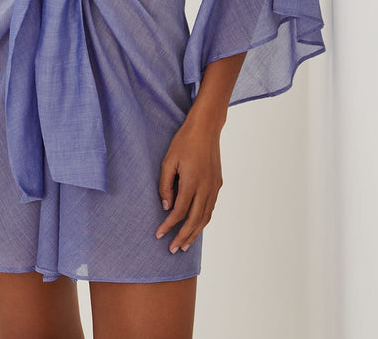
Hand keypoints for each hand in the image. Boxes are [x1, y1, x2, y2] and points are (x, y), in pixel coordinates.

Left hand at [155, 119, 222, 252]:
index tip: (158, 235)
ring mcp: (214, 187)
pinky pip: (210, 208)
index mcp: (192, 182)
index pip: (179, 212)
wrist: (206, 128)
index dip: (168, 226)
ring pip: (205, 217)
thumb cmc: (184, 142)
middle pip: (194, 220)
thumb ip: (165, 185)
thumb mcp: (168, 161)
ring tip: (185, 245)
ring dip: (195, 233)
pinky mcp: (218, 184)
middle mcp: (206, 188)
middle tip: (172, 250)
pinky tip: (196, 227)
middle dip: (183, 237)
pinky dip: (203, 221)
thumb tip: (165, 207)